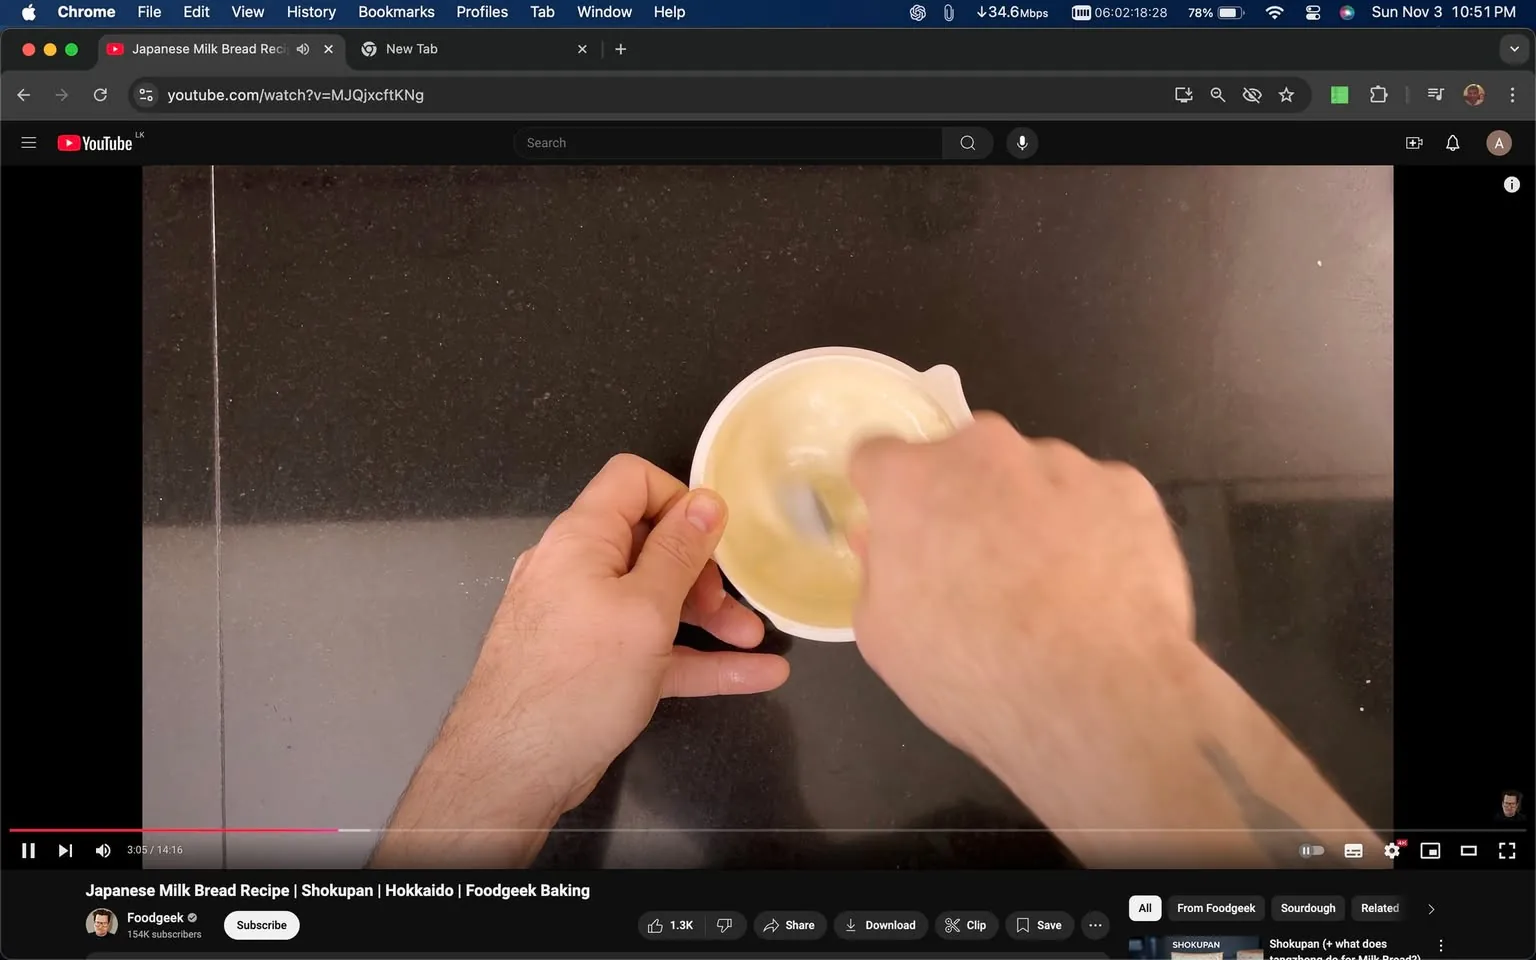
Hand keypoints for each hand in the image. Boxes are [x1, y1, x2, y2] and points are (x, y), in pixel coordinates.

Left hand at [371, 454, 789, 866]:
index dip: (679, 498)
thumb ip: (680, 552)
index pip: (631, 481)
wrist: (514, 768)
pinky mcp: (591, 665)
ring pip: (654, 602)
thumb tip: (705, 500)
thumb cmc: (578, 681)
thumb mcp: (646, 609)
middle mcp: (575, 569)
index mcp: (581, 538)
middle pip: (650, 545)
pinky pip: (650, 648)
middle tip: (732, 604)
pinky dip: (695, 658)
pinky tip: (752, 674)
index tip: (715, 536)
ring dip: (708, 619)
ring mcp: (581, 620)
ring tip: (755, 640)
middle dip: (702, 571)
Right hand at [849, 413, 1196, 802]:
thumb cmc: (974, 672)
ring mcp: (1064, 464)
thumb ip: (876, 573)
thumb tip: (883, 542)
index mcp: (913, 481)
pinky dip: (1089, 531)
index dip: (887, 498)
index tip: (902, 534)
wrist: (1098, 699)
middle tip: (976, 571)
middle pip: (962, 459)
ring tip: (1049, 590)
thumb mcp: (886, 639)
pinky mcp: (1127, 488)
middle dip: (963, 501)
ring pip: (1033, 476)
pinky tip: (1093, 589)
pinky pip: (1094, 499)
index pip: (879, 457)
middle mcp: (986, 452)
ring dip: (1029, 514)